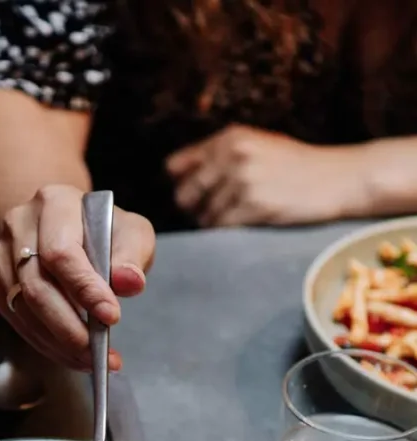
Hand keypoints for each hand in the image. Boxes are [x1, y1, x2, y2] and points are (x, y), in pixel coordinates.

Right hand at [0, 185, 154, 370]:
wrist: (67, 227)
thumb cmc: (103, 230)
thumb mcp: (130, 231)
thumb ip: (133, 254)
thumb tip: (130, 283)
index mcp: (54, 202)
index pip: (61, 252)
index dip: (85, 289)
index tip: (111, 317)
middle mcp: (19, 225)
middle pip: (37, 286)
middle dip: (70, 327)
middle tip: (100, 352)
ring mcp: (3, 257)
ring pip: (25, 309)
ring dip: (60, 343)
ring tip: (93, 360)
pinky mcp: (0, 286)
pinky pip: (20, 322)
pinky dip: (49, 345)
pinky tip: (74, 356)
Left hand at [167, 126, 364, 227]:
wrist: (339, 178)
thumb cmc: (297, 166)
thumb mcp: (257, 145)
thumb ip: (217, 155)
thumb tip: (170, 172)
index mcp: (229, 137)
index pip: (176, 167)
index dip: (182, 186)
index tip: (196, 197)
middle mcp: (232, 155)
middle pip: (184, 196)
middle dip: (195, 211)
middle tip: (217, 214)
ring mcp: (243, 181)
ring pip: (204, 217)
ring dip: (216, 224)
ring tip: (241, 217)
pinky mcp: (255, 205)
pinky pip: (222, 228)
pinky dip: (227, 233)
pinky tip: (245, 226)